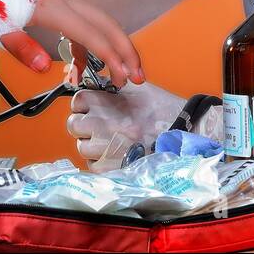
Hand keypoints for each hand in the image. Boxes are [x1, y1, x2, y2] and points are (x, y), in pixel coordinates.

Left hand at [4, 0, 143, 87]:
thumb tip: (46, 68)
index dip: (111, 57)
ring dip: (114, 50)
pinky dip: (90, 50)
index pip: (92, 34)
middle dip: (126, 51)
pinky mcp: (58, 9)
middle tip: (139, 77)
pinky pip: (83, 29)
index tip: (123, 78)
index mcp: (54, 7)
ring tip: (121, 76)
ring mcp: (64, 4)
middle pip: (108, 25)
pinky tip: (81, 70)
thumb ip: (22, 47)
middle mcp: (66, 1)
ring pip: (100, 26)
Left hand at [66, 81, 187, 162]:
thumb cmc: (161, 108)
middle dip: (84, 125)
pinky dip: (101, 160)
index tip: (93, 107)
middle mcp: (98, 124)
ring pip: (82, 147)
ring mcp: (102, 146)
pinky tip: (115, 154)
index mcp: (103, 102)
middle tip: (100, 126)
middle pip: (74, 125)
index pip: (78, 101)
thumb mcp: (135, 88)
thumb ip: (113, 87)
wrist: (179, 128)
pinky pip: (93, 164)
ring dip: (92, 144)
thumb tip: (99, 88)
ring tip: (110, 141)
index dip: (85, 104)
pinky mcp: (109, 166)